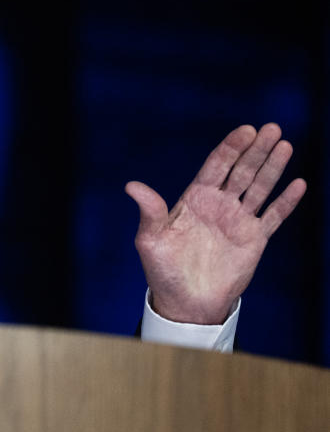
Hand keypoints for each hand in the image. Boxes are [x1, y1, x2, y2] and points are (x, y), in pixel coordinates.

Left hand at [125, 123, 305, 324]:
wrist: (186, 302)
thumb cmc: (163, 270)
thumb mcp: (151, 239)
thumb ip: (150, 211)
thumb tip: (132, 186)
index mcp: (194, 199)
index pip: (216, 166)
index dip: (231, 148)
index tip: (246, 130)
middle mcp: (218, 205)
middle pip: (241, 171)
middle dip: (256, 150)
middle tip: (272, 129)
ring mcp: (238, 220)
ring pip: (259, 187)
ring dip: (273, 167)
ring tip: (285, 145)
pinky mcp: (254, 239)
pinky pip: (273, 216)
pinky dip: (286, 201)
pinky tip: (299, 184)